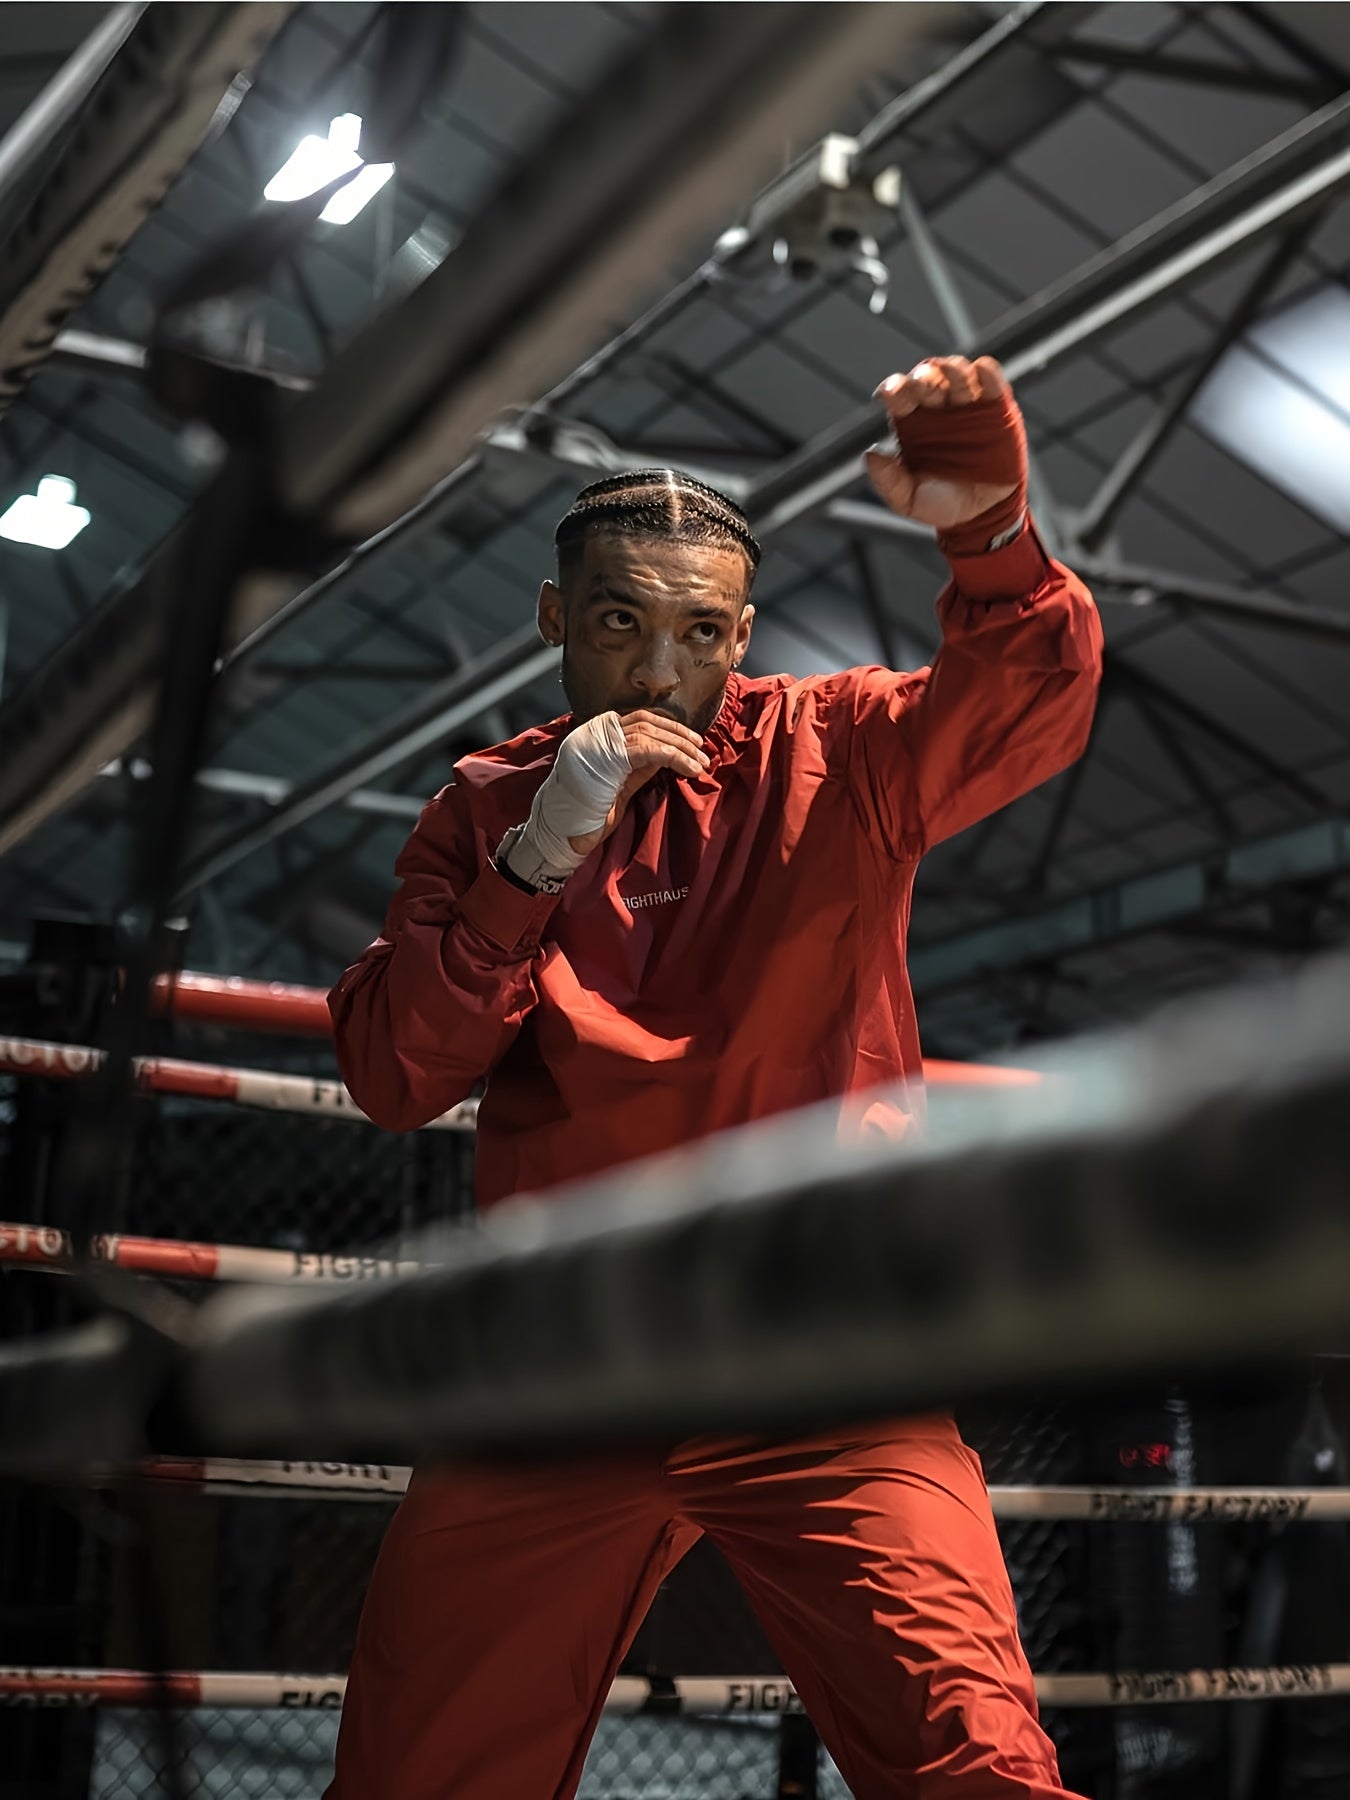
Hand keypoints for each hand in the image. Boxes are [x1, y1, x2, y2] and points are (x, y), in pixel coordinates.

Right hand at [568, 710, 708, 856]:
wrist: (567, 834)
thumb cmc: (588, 816)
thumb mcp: (619, 785)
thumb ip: (638, 767)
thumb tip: (664, 755)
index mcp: (596, 737)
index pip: (637, 719)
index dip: (666, 726)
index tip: (688, 739)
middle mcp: (596, 735)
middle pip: (646, 722)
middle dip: (678, 734)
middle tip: (701, 750)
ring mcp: (599, 744)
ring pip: (650, 734)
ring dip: (680, 746)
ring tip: (700, 762)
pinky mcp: (610, 758)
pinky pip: (650, 750)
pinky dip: (675, 757)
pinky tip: (689, 768)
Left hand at [864, 356, 1026, 554]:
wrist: (984, 513)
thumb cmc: (942, 505)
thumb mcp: (910, 501)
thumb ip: (889, 481)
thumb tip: (871, 455)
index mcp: (913, 424)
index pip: (899, 396)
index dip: (894, 387)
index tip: (891, 392)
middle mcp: (938, 408)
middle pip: (928, 379)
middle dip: (924, 376)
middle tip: (922, 382)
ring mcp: (967, 405)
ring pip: (958, 373)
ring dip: (952, 368)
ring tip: (950, 371)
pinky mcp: (996, 407)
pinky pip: (990, 381)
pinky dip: (986, 372)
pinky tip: (980, 371)